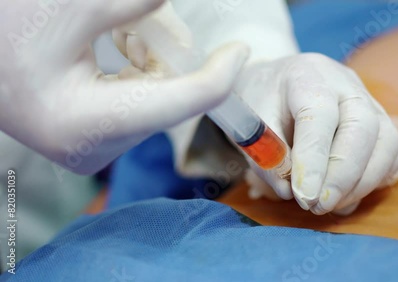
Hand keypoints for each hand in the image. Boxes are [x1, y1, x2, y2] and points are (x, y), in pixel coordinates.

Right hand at [0, 0, 248, 173]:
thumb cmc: (7, 36)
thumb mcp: (66, 12)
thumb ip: (125, 6)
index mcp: (88, 124)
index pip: (179, 105)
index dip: (217, 76)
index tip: (240, 50)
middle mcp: (98, 148)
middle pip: (168, 96)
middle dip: (165, 52)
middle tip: (138, 24)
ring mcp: (99, 146)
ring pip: (158, 95)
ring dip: (150, 56)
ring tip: (116, 33)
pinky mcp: (101, 137)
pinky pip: (143, 98)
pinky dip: (140, 67)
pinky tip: (117, 47)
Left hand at [236, 54, 397, 214]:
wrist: (275, 81)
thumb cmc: (260, 102)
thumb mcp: (247, 125)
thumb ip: (266, 157)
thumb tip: (290, 192)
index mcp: (305, 74)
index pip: (319, 113)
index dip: (314, 158)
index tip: (303, 195)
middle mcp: (343, 81)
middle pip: (363, 126)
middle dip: (344, 175)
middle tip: (318, 206)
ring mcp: (367, 99)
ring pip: (387, 140)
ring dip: (362, 183)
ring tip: (329, 205)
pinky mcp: (378, 119)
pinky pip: (392, 151)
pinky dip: (374, 179)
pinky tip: (346, 195)